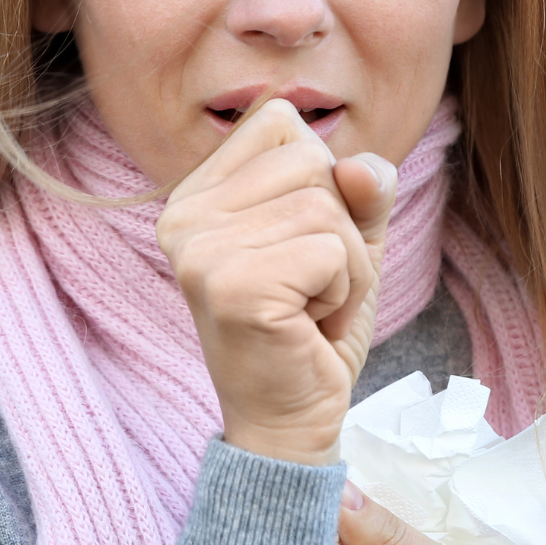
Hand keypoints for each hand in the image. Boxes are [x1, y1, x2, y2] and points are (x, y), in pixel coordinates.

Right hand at [156, 99, 395, 464]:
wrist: (290, 421)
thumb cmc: (312, 327)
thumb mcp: (347, 240)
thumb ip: (362, 189)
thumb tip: (360, 166)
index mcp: (196, 194)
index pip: (281, 124)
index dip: (320, 182)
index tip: (298, 247)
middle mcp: (183, 215)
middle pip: (311, 158)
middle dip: (340, 227)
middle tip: (308, 287)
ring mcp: (201, 250)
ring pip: (328, 205)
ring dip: (346, 266)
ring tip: (310, 308)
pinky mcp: (235, 285)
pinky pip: (333, 248)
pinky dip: (345, 291)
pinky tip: (310, 326)